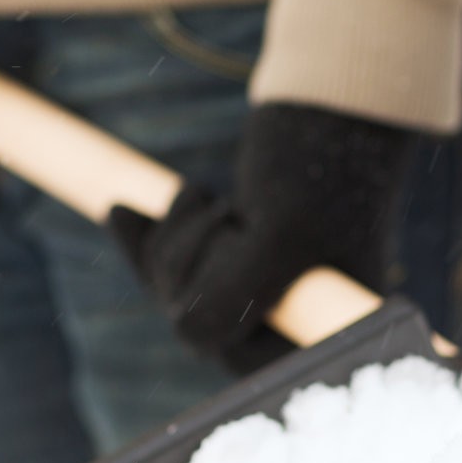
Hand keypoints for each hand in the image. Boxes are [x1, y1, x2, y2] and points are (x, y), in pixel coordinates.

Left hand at [111, 103, 415, 373]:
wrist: (338, 97)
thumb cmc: (326, 164)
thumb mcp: (283, 231)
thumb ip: (238, 294)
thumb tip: (185, 335)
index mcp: (335, 328)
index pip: (255, 365)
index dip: (222, 318)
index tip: (229, 240)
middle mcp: (303, 322)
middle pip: (208, 332)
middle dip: (186, 269)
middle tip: (216, 205)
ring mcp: (269, 294)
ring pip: (182, 299)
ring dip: (170, 246)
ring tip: (200, 191)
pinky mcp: (238, 262)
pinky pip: (174, 273)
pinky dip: (147, 242)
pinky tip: (122, 213)